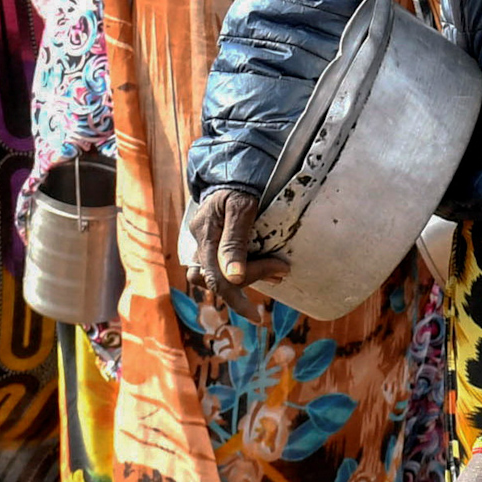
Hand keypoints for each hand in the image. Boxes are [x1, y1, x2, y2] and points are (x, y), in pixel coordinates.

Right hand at [186, 188, 286, 323]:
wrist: (235, 166)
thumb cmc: (240, 183)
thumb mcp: (241, 207)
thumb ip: (234, 241)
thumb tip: (234, 278)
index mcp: (204, 233)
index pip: (215, 276)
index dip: (236, 297)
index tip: (257, 315)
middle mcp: (200, 241)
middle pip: (215, 279)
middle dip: (248, 282)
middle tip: (281, 272)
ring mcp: (204, 242)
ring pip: (216, 275)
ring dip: (243, 280)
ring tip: (275, 273)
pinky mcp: (213, 241)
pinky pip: (222, 265)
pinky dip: (241, 270)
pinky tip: (264, 266)